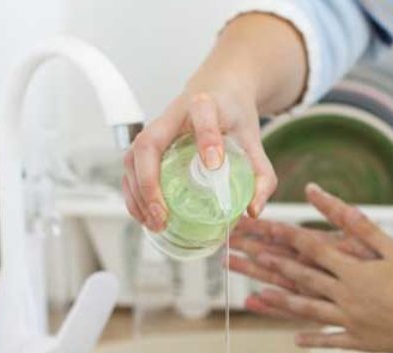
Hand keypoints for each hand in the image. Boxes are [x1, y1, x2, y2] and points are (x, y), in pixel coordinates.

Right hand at [123, 78, 276, 231]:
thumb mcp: (253, 138)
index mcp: (206, 104)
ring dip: (138, 194)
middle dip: (150, 182)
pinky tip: (145, 216)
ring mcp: (155, 129)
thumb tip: (253, 210)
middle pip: (149, 143)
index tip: (214, 164)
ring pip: (133, 159)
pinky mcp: (147, 143)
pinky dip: (134, 195)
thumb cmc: (232, 114)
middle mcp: (173, 115)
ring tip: (155, 222)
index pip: (203, 113)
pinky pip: (131, 169)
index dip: (206, 138)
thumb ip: (261, 173)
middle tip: (164, 214)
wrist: (219, 89)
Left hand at [239, 183, 392, 352]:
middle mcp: (343, 295)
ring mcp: (348, 320)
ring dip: (279, 302)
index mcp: (351, 270)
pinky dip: (312, 339)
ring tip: (255, 298)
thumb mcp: (391, 247)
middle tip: (242, 260)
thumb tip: (329, 198)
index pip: (310, 249)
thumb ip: (358, 223)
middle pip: (299, 278)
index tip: (259, 230)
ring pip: (307, 310)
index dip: (284, 238)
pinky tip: (295, 339)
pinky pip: (330, 340)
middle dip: (268, 267)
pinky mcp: (358, 340)